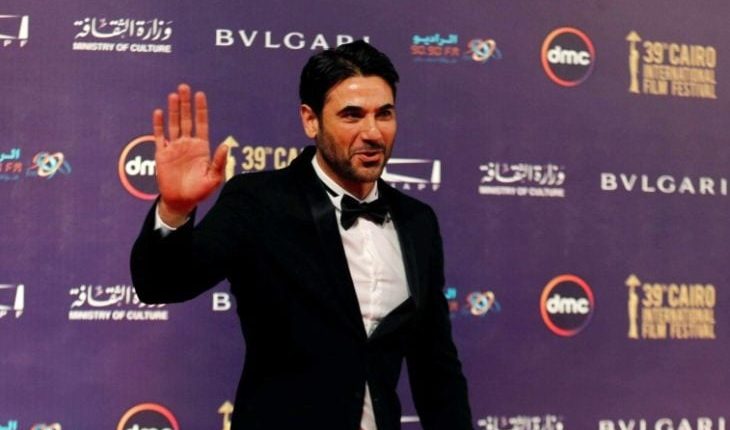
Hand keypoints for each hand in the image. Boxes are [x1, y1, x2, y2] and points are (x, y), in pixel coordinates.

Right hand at [153, 83, 227, 226]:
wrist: (181, 201)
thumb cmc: (199, 191)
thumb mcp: (213, 178)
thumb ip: (218, 162)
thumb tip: (225, 145)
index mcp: (202, 148)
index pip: (201, 124)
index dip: (201, 109)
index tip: (200, 94)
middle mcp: (188, 144)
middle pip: (187, 119)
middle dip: (186, 104)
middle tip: (184, 87)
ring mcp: (174, 148)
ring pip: (174, 124)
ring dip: (173, 110)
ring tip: (173, 95)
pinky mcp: (162, 154)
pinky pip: (160, 137)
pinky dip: (158, 125)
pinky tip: (159, 112)